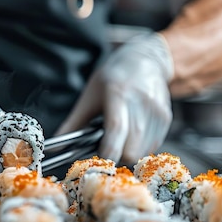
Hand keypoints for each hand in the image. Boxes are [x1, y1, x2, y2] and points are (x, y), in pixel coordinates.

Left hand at [56, 33, 173, 162]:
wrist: (144, 60)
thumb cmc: (113, 77)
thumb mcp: (90, 96)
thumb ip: (74, 123)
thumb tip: (55, 147)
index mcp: (119, 94)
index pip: (116, 130)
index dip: (107, 151)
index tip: (98, 161)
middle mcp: (141, 102)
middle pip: (131, 148)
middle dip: (117, 157)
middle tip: (106, 150)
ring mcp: (157, 111)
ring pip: (143, 152)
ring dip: (128, 153)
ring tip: (119, 140)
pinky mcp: (166, 118)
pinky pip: (153, 146)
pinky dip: (140, 148)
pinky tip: (132, 135)